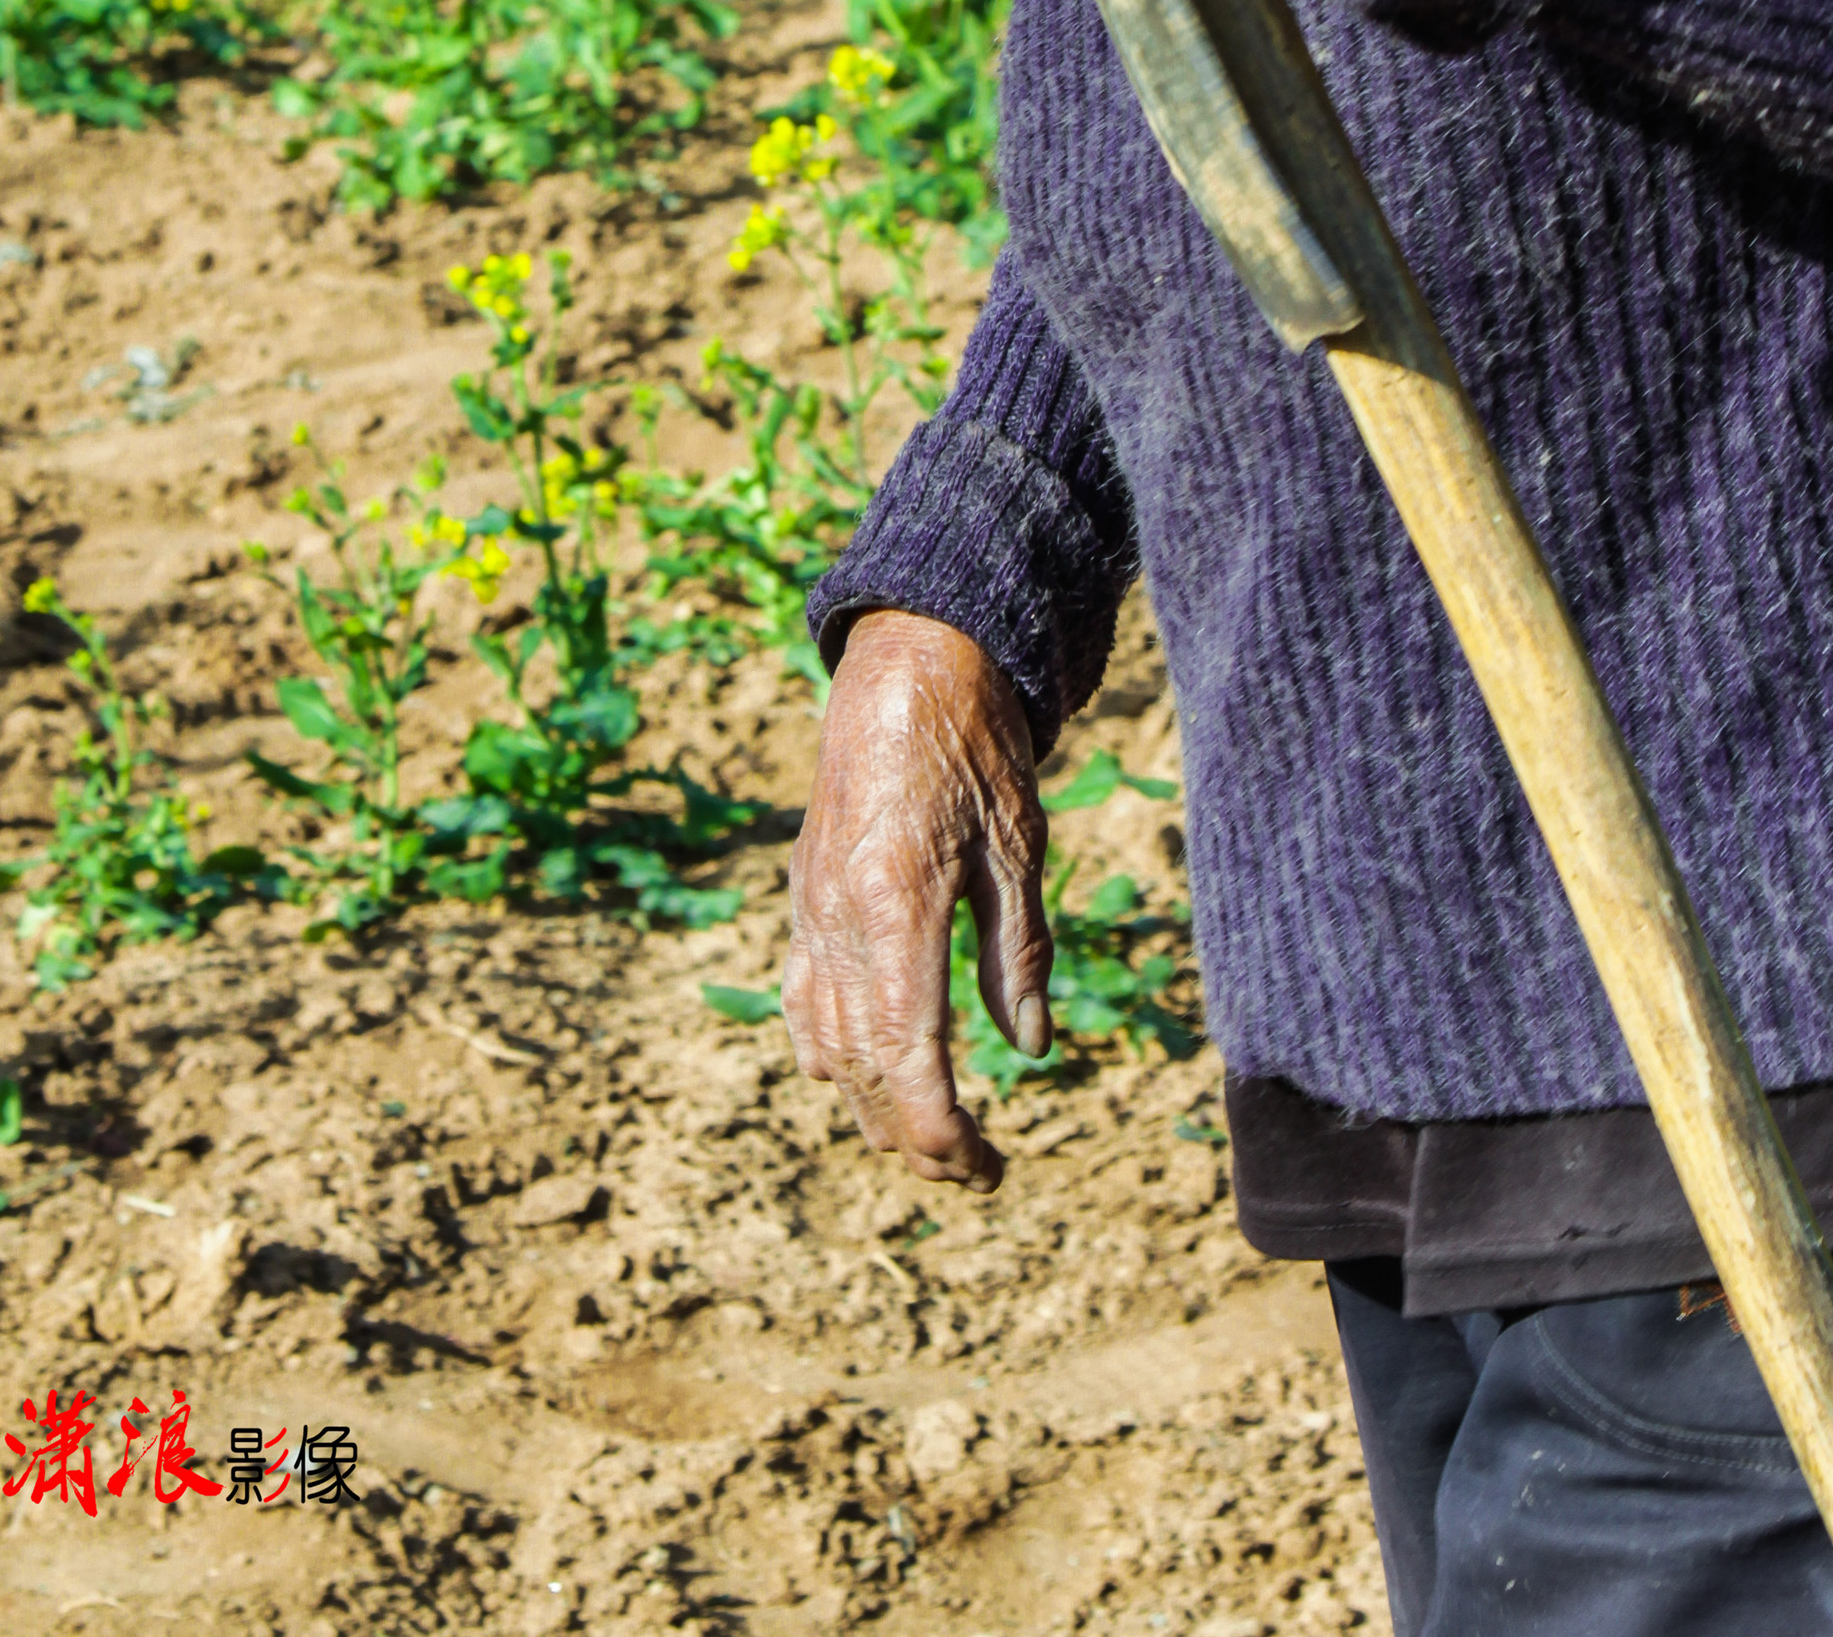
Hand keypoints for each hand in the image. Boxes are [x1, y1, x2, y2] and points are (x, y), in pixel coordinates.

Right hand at [782, 609, 1051, 1189]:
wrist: (907, 662)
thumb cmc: (976, 745)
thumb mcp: (1018, 845)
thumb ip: (1018, 952)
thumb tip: (1028, 1052)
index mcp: (897, 906)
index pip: (910, 1059)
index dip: (942, 1133)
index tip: (984, 1169)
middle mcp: (839, 917)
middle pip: (863, 1069)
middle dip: (914, 1136)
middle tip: (973, 1171)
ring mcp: (811, 907)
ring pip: (825, 1045)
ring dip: (872, 1105)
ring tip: (928, 1140)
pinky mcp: (804, 894)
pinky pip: (804, 998)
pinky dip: (829, 1052)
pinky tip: (858, 1076)